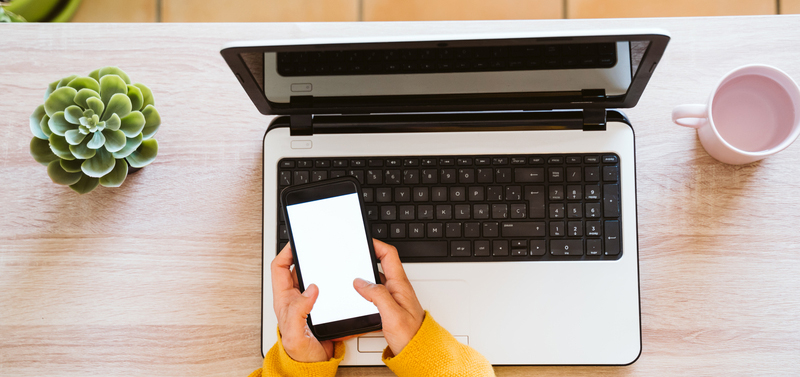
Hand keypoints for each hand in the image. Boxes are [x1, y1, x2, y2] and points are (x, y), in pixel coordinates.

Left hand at [271, 244, 333, 361]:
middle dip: (307, 257)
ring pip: (314, 277)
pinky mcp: (323, 306)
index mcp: (284, 299)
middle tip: (317, 247)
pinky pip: (328, 289)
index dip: (286, 252)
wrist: (314, 366)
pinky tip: (342, 282)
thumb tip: (310, 289)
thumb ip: (299, 310)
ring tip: (331, 261)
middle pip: (298, 269)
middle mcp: (296, 298)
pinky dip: (335, 284)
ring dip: (322, 269)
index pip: (279, 268)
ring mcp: (309, 301)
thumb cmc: (299, 353)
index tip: (297, 243)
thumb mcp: (295, 333)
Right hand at [353, 239, 424, 355]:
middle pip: (381, 265)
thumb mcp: (392, 314)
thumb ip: (377, 295)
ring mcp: (394, 298)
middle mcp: (398, 289)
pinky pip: (375, 294)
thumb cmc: (411, 336)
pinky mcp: (390, 308)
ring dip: (364, 277)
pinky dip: (365, 292)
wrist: (418, 353)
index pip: (389, 255)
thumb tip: (361, 282)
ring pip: (377, 280)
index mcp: (400, 285)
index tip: (362, 241)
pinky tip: (357, 297)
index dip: (376, 244)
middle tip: (353, 257)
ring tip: (351, 276)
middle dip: (366, 258)